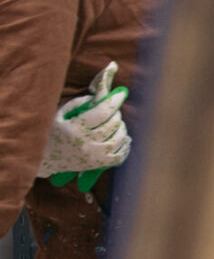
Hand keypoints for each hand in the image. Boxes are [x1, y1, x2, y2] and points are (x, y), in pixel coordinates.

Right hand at [38, 62, 130, 187]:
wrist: (44, 159)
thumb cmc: (53, 132)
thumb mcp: (59, 114)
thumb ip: (79, 103)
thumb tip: (100, 98)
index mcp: (75, 128)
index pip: (102, 112)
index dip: (114, 101)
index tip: (122, 93)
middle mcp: (86, 142)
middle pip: (113, 124)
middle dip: (115, 114)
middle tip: (111, 111)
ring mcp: (93, 156)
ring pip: (119, 138)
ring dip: (121, 128)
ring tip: (115, 124)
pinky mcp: (97, 165)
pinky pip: (120, 156)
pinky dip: (125, 146)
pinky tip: (122, 139)